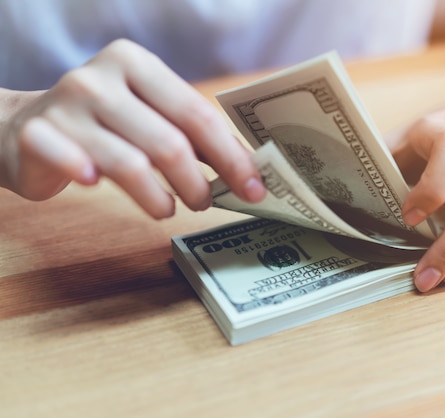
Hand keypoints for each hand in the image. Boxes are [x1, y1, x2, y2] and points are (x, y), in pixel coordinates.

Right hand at [0, 39, 264, 217]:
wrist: (24, 125)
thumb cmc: (103, 124)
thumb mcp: (149, 116)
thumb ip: (192, 136)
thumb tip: (247, 168)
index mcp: (136, 64)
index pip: (197, 114)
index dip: (231, 157)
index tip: (254, 188)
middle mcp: (100, 78)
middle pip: (169, 141)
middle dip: (197, 183)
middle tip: (205, 203)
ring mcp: (66, 104)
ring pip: (130, 162)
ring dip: (159, 197)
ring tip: (167, 209)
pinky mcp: (37, 134)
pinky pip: (74, 164)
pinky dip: (92, 179)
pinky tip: (99, 187)